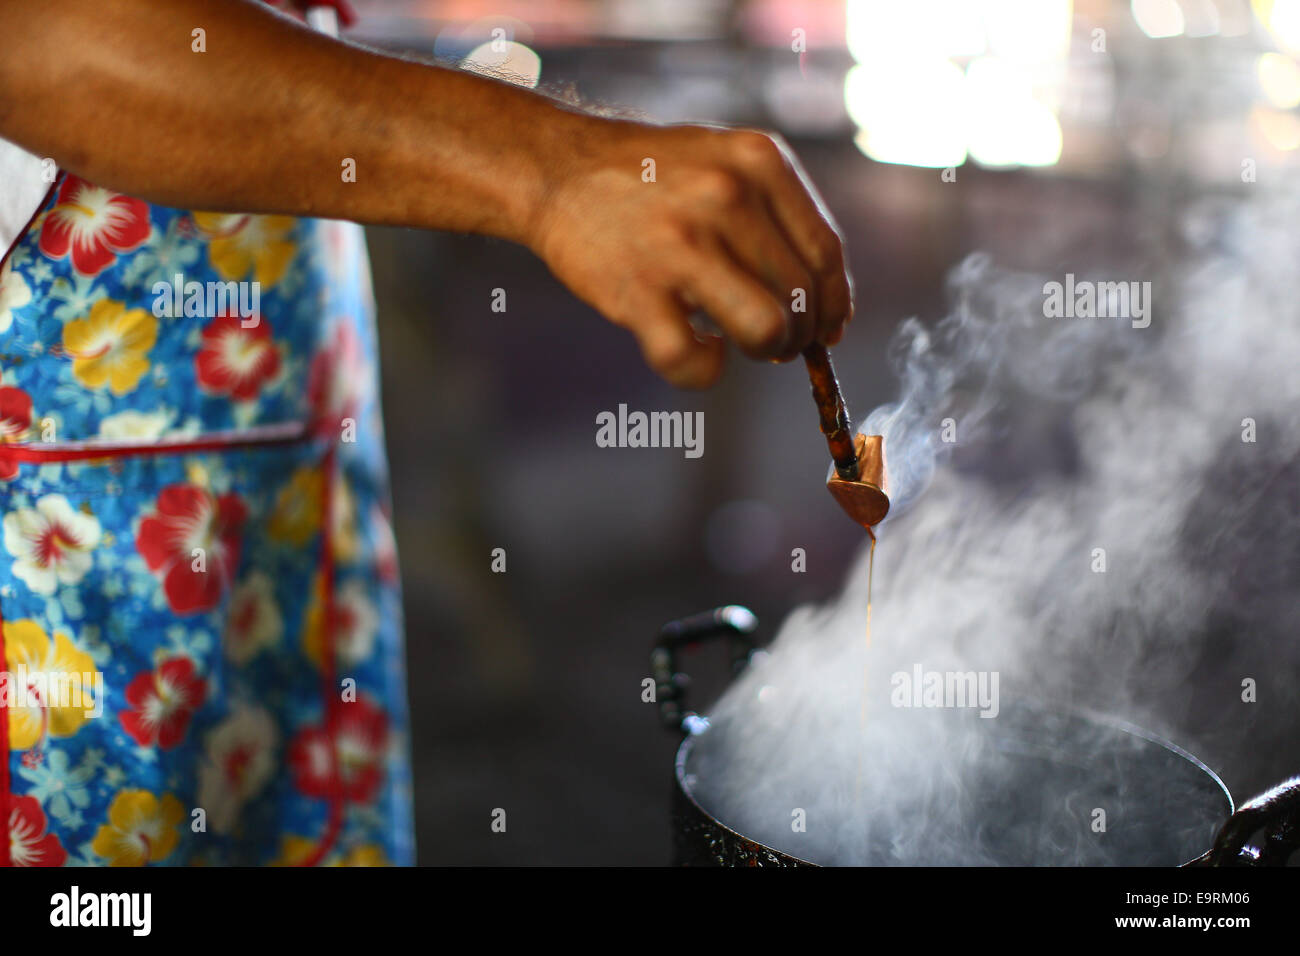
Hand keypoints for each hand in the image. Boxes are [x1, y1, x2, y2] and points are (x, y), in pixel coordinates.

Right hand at [526, 120, 853, 387]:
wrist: (557, 169)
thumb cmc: (650, 176)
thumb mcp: (724, 161)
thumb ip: (775, 214)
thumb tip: (826, 303)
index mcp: (757, 162)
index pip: (825, 253)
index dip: (833, 304)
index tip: (826, 330)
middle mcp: (726, 196)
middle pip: (800, 297)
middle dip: (796, 334)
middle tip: (772, 341)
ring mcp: (680, 243)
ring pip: (765, 329)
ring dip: (762, 351)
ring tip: (739, 343)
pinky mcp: (637, 289)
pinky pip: (691, 360)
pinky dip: (702, 371)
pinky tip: (694, 352)